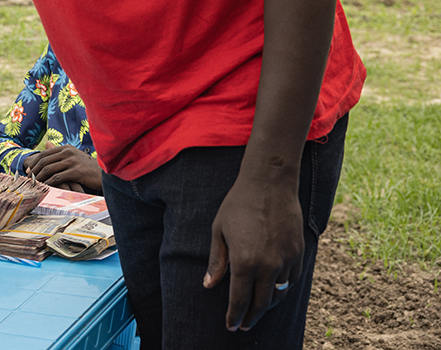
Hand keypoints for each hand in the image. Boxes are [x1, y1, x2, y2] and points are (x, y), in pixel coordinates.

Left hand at [25, 143, 102, 193]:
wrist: (104, 175)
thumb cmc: (87, 167)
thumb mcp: (73, 156)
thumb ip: (59, 151)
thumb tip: (46, 143)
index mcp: (66, 148)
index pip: (44, 154)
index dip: (34, 163)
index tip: (28, 171)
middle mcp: (68, 152)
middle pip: (44, 161)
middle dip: (34, 170)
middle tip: (28, 179)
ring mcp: (72, 161)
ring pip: (49, 169)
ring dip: (39, 177)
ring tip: (34, 184)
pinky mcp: (76, 171)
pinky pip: (57, 177)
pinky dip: (48, 182)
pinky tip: (44, 187)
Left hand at [204, 171, 303, 330]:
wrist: (270, 183)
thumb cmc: (238, 204)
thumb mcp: (219, 231)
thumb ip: (217, 261)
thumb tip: (209, 285)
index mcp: (244, 261)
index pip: (239, 300)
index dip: (234, 316)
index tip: (230, 326)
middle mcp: (268, 266)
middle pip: (261, 303)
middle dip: (250, 318)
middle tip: (243, 326)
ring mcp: (287, 260)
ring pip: (279, 294)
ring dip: (267, 305)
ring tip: (257, 310)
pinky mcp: (299, 253)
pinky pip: (293, 279)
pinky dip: (283, 289)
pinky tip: (274, 290)